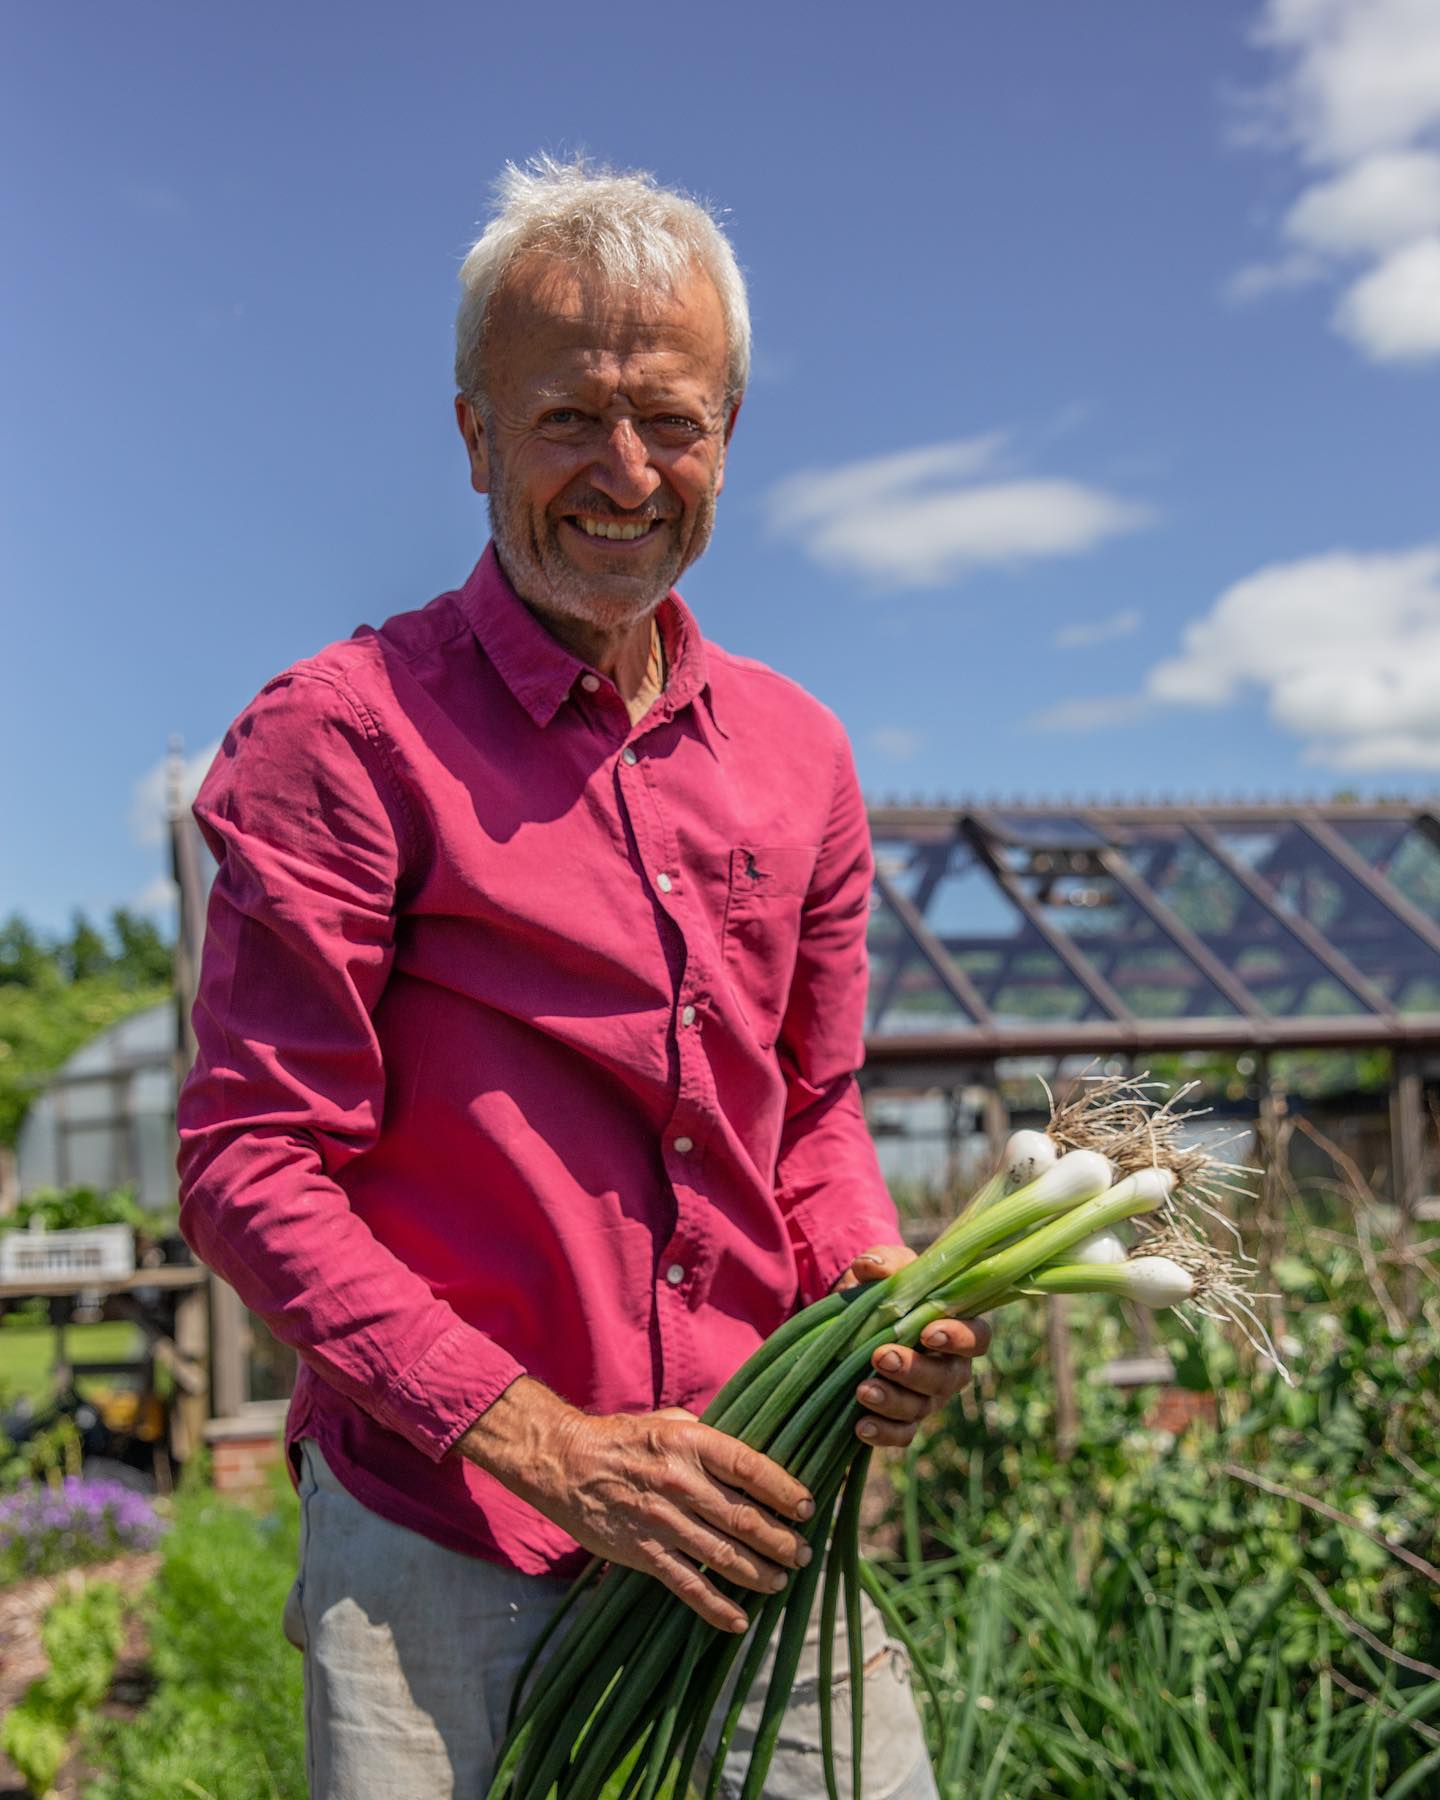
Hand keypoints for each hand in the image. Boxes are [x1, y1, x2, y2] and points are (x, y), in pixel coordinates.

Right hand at [454, 1378, 814, 1632]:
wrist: (566, 1463)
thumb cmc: (623, 1439)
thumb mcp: (668, 1422)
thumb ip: (708, 1438)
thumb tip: (748, 1459)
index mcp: (691, 1443)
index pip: (751, 1468)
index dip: (784, 1490)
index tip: (808, 1507)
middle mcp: (680, 1482)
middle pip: (745, 1519)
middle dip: (781, 1541)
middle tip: (803, 1553)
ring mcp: (662, 1521)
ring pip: (724, 1556)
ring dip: (760, 1574)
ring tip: (782, 1580)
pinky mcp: (644, 1553)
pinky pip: (688, 1585)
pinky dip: (716, 1607)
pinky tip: (739, 1620)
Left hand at [839, 1245, 990, 1448]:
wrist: (853, 1318)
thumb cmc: (884, 1288)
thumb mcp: (884, 1268)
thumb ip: (885, 1262)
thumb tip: (873, 1268)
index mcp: (956, 1328)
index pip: (977, 1337)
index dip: (959, 1338)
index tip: (928, 1333)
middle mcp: (949, 1368)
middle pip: (948, 1379)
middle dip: (916, 1371)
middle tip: (882, 1357)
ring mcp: (927, 1398)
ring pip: (922, 1408)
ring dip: (894, 1402)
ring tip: (863, 1391)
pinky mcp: (902, 1419)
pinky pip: (901, 1434)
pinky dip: (883, 1433)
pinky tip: (860, 1426)